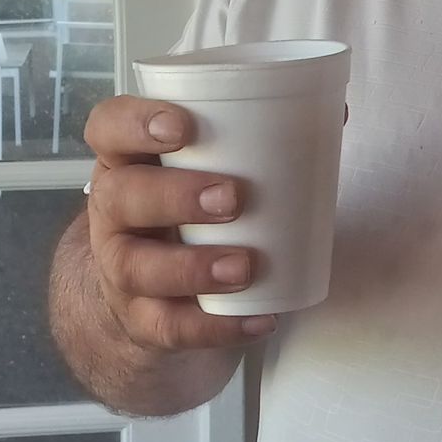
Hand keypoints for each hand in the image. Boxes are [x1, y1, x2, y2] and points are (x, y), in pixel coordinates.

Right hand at [81, 95, 276, 353]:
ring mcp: (120, 268)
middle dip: (174, 196)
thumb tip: (333, 113)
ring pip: (136, 267)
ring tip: (244, 266)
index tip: (182, 126)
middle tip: (232, 197)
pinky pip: (170, 328)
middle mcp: (113, 213)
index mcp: (127, 160)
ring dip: (192, 267)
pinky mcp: (141, 319)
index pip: (107, 128)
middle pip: (120, 197)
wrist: (152, 292)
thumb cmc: (188, 211)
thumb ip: (256, 141)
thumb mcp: (204, 171)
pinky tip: (258, 318)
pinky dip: (216, 327)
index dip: (135, 123)